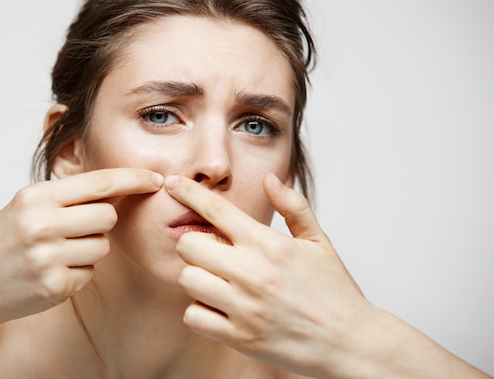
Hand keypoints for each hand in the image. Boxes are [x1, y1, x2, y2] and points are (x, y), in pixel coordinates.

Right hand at [0, 168, 162, 326]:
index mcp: (36, 197)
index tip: (156, 178)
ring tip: (57, 251)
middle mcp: (42, 225)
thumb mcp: (27, 205)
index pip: (100, 182)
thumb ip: (68, 196)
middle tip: (77, 229)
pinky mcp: (55, 286)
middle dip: (102, 223)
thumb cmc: (3, 240)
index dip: (133, 178)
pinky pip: (90, 273)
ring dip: (89, 249)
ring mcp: (48, 258)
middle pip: (108, 217)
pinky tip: (52, 271)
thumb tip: (119, 188)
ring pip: (102, 247)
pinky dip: (78, 272)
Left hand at [165, 173, 370, 376]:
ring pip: (187, 280)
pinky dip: (200, 310)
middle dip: (194, 243)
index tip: (173, 185)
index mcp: (269, 245)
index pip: (216, 210)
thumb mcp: (319, 242)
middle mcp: (252, 273)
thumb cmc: (335, 291)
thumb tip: (269, 180)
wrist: (351, 343)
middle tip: (211, 250)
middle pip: (189, 245)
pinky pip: (193, 316)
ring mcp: (244, 307)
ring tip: (217, 280)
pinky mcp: (239, 338)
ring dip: (196, 277)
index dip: (189, 192)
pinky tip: (220, 307)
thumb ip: (292, 207)